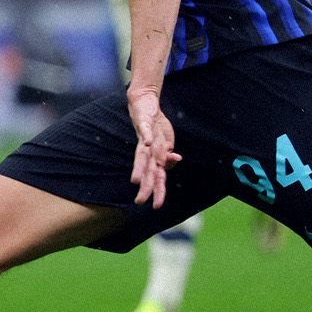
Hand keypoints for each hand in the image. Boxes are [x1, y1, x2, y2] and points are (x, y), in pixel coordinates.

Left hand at [127, 87, 181, 207]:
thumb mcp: (165, 144)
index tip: (156, 207)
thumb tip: (176, 160)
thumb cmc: (155, 128)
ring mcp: (145, 137)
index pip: (157, 177)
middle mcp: (148, 150)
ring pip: (141, 154)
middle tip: (139, 201)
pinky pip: (146, 131)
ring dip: (139, 167)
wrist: (145, 103)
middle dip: (145, 186)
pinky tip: (148, 143)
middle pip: (147, 171)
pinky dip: (147, 137)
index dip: (157, 192)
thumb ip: (168, 157)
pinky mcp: (144, 123)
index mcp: (154, 157)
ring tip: (135, 180)